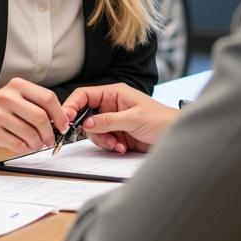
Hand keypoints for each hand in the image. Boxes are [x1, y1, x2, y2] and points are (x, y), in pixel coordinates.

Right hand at [0, 78, 69, 153]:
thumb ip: (36, 105)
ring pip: (30, 133)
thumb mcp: (15, 99)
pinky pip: (17, 144)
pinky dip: (24, 148)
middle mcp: (6, 97)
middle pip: (40, 117)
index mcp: (16, 86)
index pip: (47, 98)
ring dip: (37, 143)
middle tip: (49, 139)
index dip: (59, 114)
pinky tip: (22, 146)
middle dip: (49, 133)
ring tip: (35, 144)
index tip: (63, 125)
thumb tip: (61, 120)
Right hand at [62, 83, 176, 153]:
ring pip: (93, 131)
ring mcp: (112, 120)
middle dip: (91, 129)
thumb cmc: (161, 120)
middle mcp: (110, 105)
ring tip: (117, 144)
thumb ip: (109, 120)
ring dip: (103, 140)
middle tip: (99, 136)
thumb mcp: (134, 118)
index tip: (65, 118)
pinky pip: (102, 140)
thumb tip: (86, 123)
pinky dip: (109, 145)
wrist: (175, 135)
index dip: (72, 105)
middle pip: (85, 115)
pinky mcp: (116, 133)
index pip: (85, 95)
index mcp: (113, 93)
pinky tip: (121, 147)